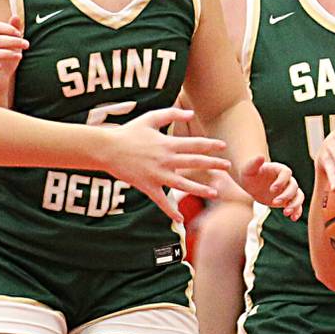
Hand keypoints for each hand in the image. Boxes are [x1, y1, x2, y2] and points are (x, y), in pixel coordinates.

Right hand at [0, 16, 27, 98]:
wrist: (0, 79)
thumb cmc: (8, 59)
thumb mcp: (14, 45)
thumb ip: (14, 31)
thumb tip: (16, 16)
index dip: (8, 28)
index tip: (20, 34)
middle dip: (13, 41)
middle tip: (27, 44)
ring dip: (5, 53)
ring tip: (20, 56)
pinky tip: (0, 67)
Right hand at [105, 108, 230, 221]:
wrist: (106, 149)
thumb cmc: (129, 132)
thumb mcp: (150, 118)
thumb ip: (171, 114)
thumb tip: (192, 114)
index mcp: (167, 144)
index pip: (194, 144)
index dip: (210, 145)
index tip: (223, 146)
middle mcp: (165, 160)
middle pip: (194, 163)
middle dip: (213, 164)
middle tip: (228, 166)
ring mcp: (157, 175)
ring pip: (183, 184)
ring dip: (200, 189)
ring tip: (215, 193)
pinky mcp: (147, 187)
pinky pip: (161, 201)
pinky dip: (170, 211)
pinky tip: (180, 219)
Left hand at [238, 157, 303, 220]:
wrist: (251, 184)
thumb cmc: (250, 174)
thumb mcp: (249, 169)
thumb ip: (254, 163)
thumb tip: (261, 156)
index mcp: (279, 169)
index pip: (287, 172)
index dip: (281, 181)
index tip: (272, 189)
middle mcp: (287, 179)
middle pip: (294, 186)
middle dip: (286, 195)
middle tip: (274, 203)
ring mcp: (288, 190)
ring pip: (299, 196)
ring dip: (295, 205)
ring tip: (286, 213)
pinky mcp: (287, 200)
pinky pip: (297, 205)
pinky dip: (297, 211)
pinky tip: (293, 218)